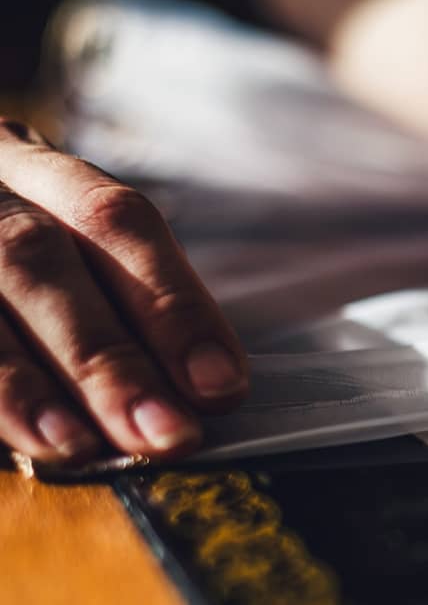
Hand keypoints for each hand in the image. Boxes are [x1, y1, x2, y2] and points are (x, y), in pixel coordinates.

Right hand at [0, 120, 246, 463]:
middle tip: (166, 433)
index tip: (221, 384)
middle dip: (108, 357)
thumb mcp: (55, 237)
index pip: (115, 219)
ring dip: (30, 386)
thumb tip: (200, 385)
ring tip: (81, 446)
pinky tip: (25, 438)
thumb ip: (118, 299)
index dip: (171, 302)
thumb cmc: (8, 253)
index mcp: (32, 166)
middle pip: (39, 261)